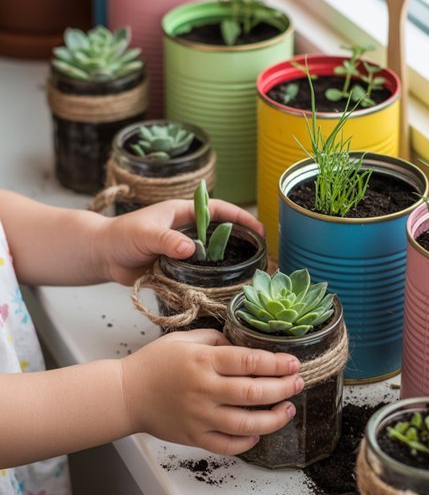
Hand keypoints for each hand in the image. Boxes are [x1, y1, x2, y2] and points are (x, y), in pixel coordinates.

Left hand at [97, 199, 263, 284]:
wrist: (101, 256)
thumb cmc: (120, 237)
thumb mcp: (144, 235)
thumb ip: (167, 240)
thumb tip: (191, 249)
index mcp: (181, 213)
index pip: (218, 210)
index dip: (239, 217)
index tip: (257, 228)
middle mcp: (186, 229)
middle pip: (220, 231)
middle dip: (241, 238)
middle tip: (260, 251)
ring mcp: (182, 248)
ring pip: (211, 253)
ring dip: (227, 260)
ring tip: (248, 270)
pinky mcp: (177, 266)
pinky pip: (198, 271)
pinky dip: (211, 276)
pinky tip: (222, 285)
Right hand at [120, 329, 302, 454]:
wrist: (126, 394)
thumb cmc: (155, 362)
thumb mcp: (185, 339)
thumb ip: (217, 340)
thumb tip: (243, 347)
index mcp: (203, 361)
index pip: (249, 362)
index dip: (277, 364)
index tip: (294, 363)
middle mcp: (204, 389)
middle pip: (254, 393)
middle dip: (283, 388)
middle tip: (298, 383)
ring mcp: (200, 416)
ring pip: (246, 423)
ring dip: (274, 418)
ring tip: (288, 409)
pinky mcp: (194, 437)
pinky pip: (228, 445)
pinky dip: (247, 441)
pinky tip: (258, 432)